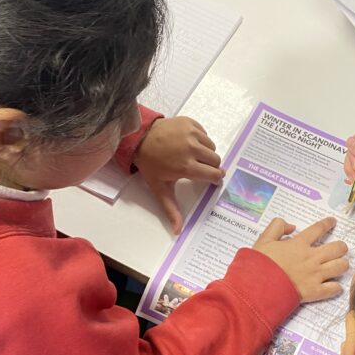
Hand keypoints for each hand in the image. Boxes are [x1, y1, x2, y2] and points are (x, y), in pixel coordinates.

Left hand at [134, 117, 223, 233]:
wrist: (139, 138)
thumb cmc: (150, 164)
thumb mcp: (160, 188)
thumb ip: (171, 209)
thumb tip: (178, 231)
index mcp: (187, 166)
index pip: (213, 174)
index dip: (215, 178)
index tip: (213, 180)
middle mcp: (192, 149)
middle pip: (216, 160)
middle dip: (211, 166)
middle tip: (200, 168)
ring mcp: (192, 133)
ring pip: (212, 146)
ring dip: (206, 153)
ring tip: (193, 156)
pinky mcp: (191, 122)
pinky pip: (205, 133)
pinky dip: (200, 139)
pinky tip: (188, 143)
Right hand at [253, 217, 348, 302]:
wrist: (257, 287)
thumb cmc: (259, 264)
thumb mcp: (263, 239)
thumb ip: (277, 227)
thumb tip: (291, 226)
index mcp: (299, 244)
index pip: (319, 229)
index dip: (328, 223)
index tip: (333, 222)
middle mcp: (311, 258)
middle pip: (338, 248)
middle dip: (341, 247)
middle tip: (338, 249)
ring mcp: (315, 275)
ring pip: (341, 266)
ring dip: (341, 265)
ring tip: (337, 266)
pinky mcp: (315, 292)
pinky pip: (334, 288)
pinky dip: (335, 287)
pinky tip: (332, 285)